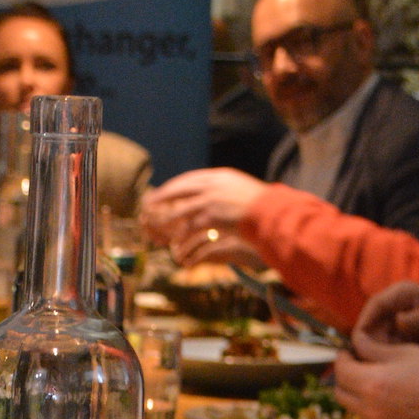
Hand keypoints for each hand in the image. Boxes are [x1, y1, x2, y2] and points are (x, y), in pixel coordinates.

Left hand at [141, 169, 265, 249]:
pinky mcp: (211, 216)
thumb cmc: (260, 205)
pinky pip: (190, 226)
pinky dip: (181, 235)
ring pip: (181, 209)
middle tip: (149, 203)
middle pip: (179, 189)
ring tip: (155, 225)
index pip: (190, 179)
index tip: (164, 192)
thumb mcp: (240, 189)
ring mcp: (211, 200)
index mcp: (218, 176)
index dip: (174, 186)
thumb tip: (216, 192)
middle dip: (163, 196)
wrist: (270, 212)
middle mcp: (212, 185)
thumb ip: (225, 189)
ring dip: (166, 218)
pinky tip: (174, 242)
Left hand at [335, 333, 418, 418]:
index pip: (341, 370)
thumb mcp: (406, 352)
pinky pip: (365, 415)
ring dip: (353, 390)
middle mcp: (369, 408)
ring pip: (351, 406)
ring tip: (371, 374)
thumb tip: (355, 343)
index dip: (342, 356)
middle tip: (358, 360)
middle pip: (340, 392)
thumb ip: (373, 349)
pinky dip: (365, 402)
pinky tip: (383, 390)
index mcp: (372, 384)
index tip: (350, 348)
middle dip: (344, 375)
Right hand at [353, 282, 418, 359]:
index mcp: (401, 293)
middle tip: (374, 360)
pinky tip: (389, 369)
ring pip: (371, 339)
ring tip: (384, 366)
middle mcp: (392, 306)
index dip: (364, 323)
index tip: (360, 343)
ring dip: (373, 352)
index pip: (374, 305)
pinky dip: (381, 358)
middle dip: (367, 342)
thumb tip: (398, 321)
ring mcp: (391, 323)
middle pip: (368, 323)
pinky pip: (379, 349)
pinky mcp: (393, 338)